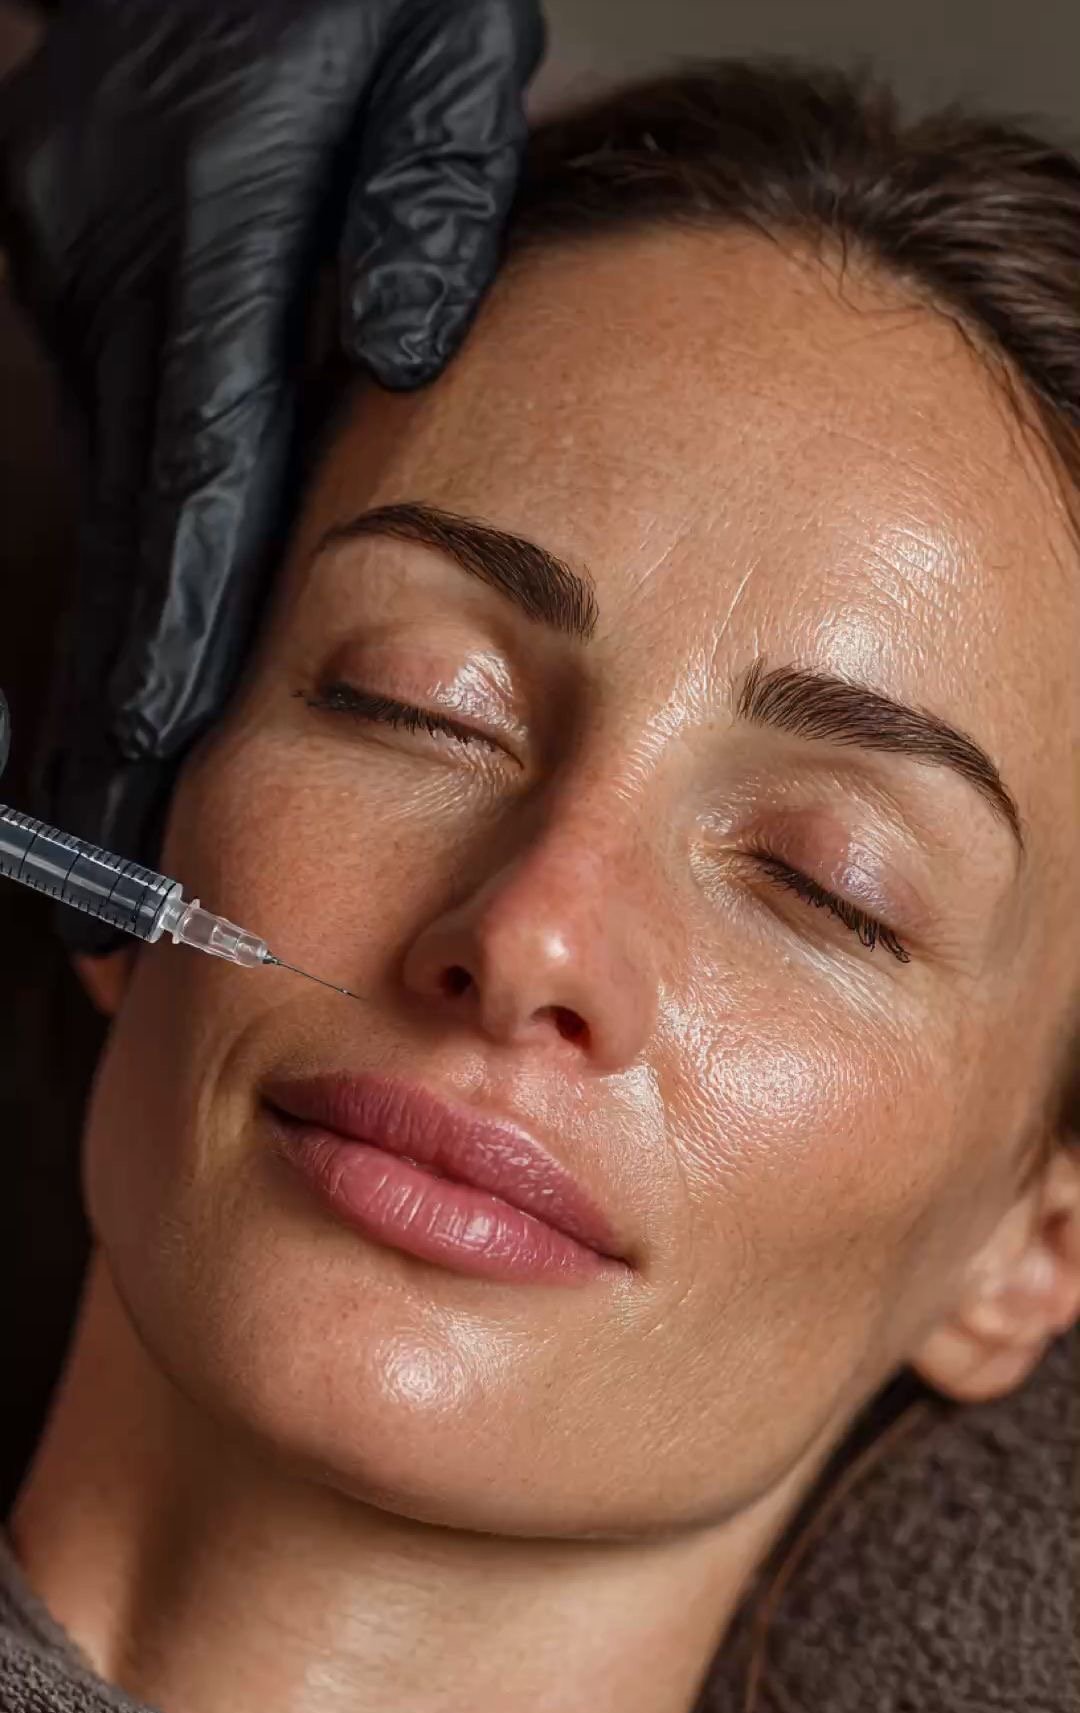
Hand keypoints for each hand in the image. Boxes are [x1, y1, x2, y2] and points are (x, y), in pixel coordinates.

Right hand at [0, 0, 544, 947]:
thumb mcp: (428, 67)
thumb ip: (420, 211)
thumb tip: (393, 356)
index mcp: (203, 240)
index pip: (181, 511)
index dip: (156, 685)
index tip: (133, 818)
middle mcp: (119, 280)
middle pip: (123, 556)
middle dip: (107, 743)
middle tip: (96, 902)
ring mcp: (87, 276)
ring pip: (115, 522)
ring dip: (114, 682)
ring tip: (111, 840)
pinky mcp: (88, 266)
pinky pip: (125, 460)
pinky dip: (138, 582)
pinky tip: (137, 681)